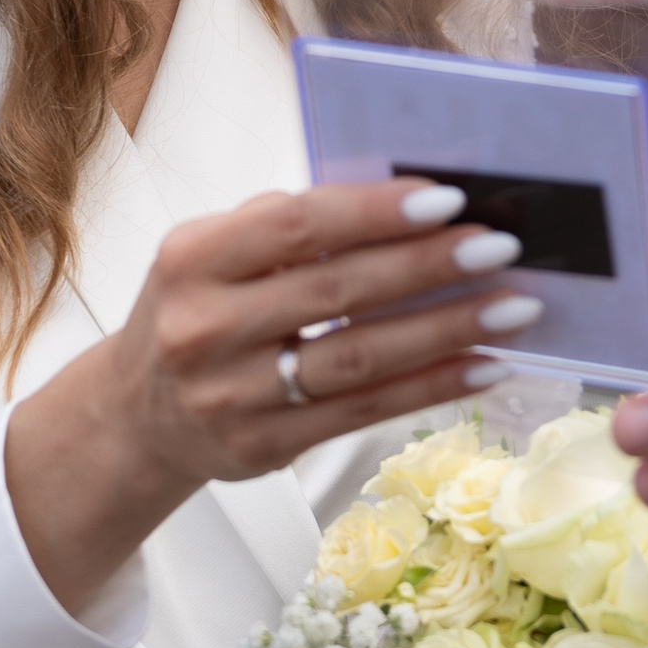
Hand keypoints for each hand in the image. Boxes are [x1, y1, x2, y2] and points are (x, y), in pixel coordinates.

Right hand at [11, 180, 541, 608]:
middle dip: (428, 266)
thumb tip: (405, 201)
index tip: (447, 198)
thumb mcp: (215, 253)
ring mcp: (231, 397)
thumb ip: (289, 227)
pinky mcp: (263, 449)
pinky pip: (364, 412)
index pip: (296, 225)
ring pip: (358, 358)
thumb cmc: (200, 307)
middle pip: (337, 292)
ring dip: (447, 330)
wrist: (133, 415)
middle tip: (500, 246)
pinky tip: (484, 365)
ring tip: (514, 308)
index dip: (374, 212)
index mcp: (192, 258)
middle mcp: (204, 328)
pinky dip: (432, 386)